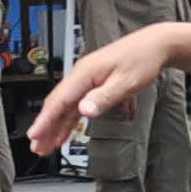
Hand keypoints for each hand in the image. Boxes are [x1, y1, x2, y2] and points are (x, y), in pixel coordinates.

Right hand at [30, 22, 190, 154]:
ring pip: (65, 107)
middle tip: (37, 147)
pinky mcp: (93, 84)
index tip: (35, 135)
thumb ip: (104, 98)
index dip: (45, 120)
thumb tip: (84, 111)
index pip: (59, 100)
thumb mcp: (126, 82)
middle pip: (57, 105)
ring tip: (46, 146)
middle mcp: (81, 75)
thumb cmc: (143, 59)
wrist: (155, 45)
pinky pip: (76, 105)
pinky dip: (69, 120)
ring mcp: (86, 80)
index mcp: (85, 73)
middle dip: (45, 127)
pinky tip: (65, 133)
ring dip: (55, 127)